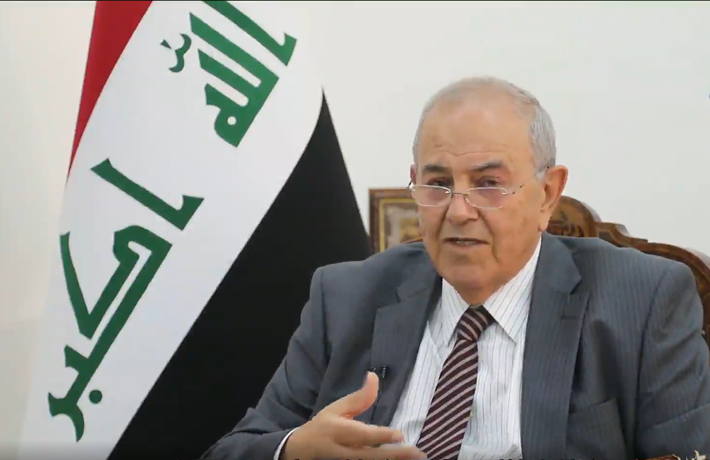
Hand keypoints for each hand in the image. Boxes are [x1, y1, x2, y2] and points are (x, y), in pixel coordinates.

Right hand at [281, 372, 425, 459]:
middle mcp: (346, 451)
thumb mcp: (336, 408)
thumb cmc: (323, 426)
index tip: (400, 435)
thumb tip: (374, 376)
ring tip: (417, 458)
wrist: (302, 452)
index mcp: (340, 431)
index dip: (382, 436)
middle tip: (418, 453)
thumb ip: (359, 397)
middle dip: (396, 455)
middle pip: (372, 456)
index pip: (363, 435)